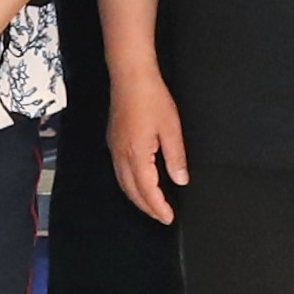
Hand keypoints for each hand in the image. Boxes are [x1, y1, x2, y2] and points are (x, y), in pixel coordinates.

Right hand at [105, 66, 185, 220]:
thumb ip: (176, 157)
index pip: (147, 190)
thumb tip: (180, 179)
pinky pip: (119, 172)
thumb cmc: (150, 97)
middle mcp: (122, 155)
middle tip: (161, 217)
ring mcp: (115, 148)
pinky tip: (137, 183)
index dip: (158, 207)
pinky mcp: (113, 141)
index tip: (169, 217)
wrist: (130, 76)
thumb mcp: (171, 128)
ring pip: (123, 183)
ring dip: (137, 198)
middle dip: (147, 208)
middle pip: (132, 191)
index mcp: (137, 154)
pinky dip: (129, 184)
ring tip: (151, 206)